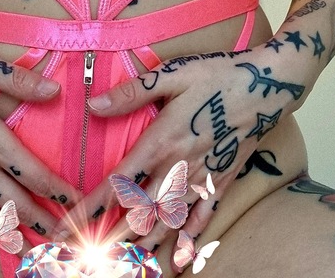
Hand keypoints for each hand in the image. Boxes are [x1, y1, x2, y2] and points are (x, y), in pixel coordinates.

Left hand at [54, 46, 304, 273]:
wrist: (267, 86)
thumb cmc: (216, 76)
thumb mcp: (171, 75)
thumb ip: (132, 93)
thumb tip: (93, 105)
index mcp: (161, 142)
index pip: (118, 183)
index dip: (90, 207)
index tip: (67, 226)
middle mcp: (178, 167)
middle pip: (139, 213)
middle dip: (110, 237)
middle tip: (85, 257)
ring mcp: (202, 178)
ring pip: (168, 222)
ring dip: (144, 245)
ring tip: (122, 263)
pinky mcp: (222, 180)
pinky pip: (203, 218)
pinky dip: (188, 242)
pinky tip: (178, 261)